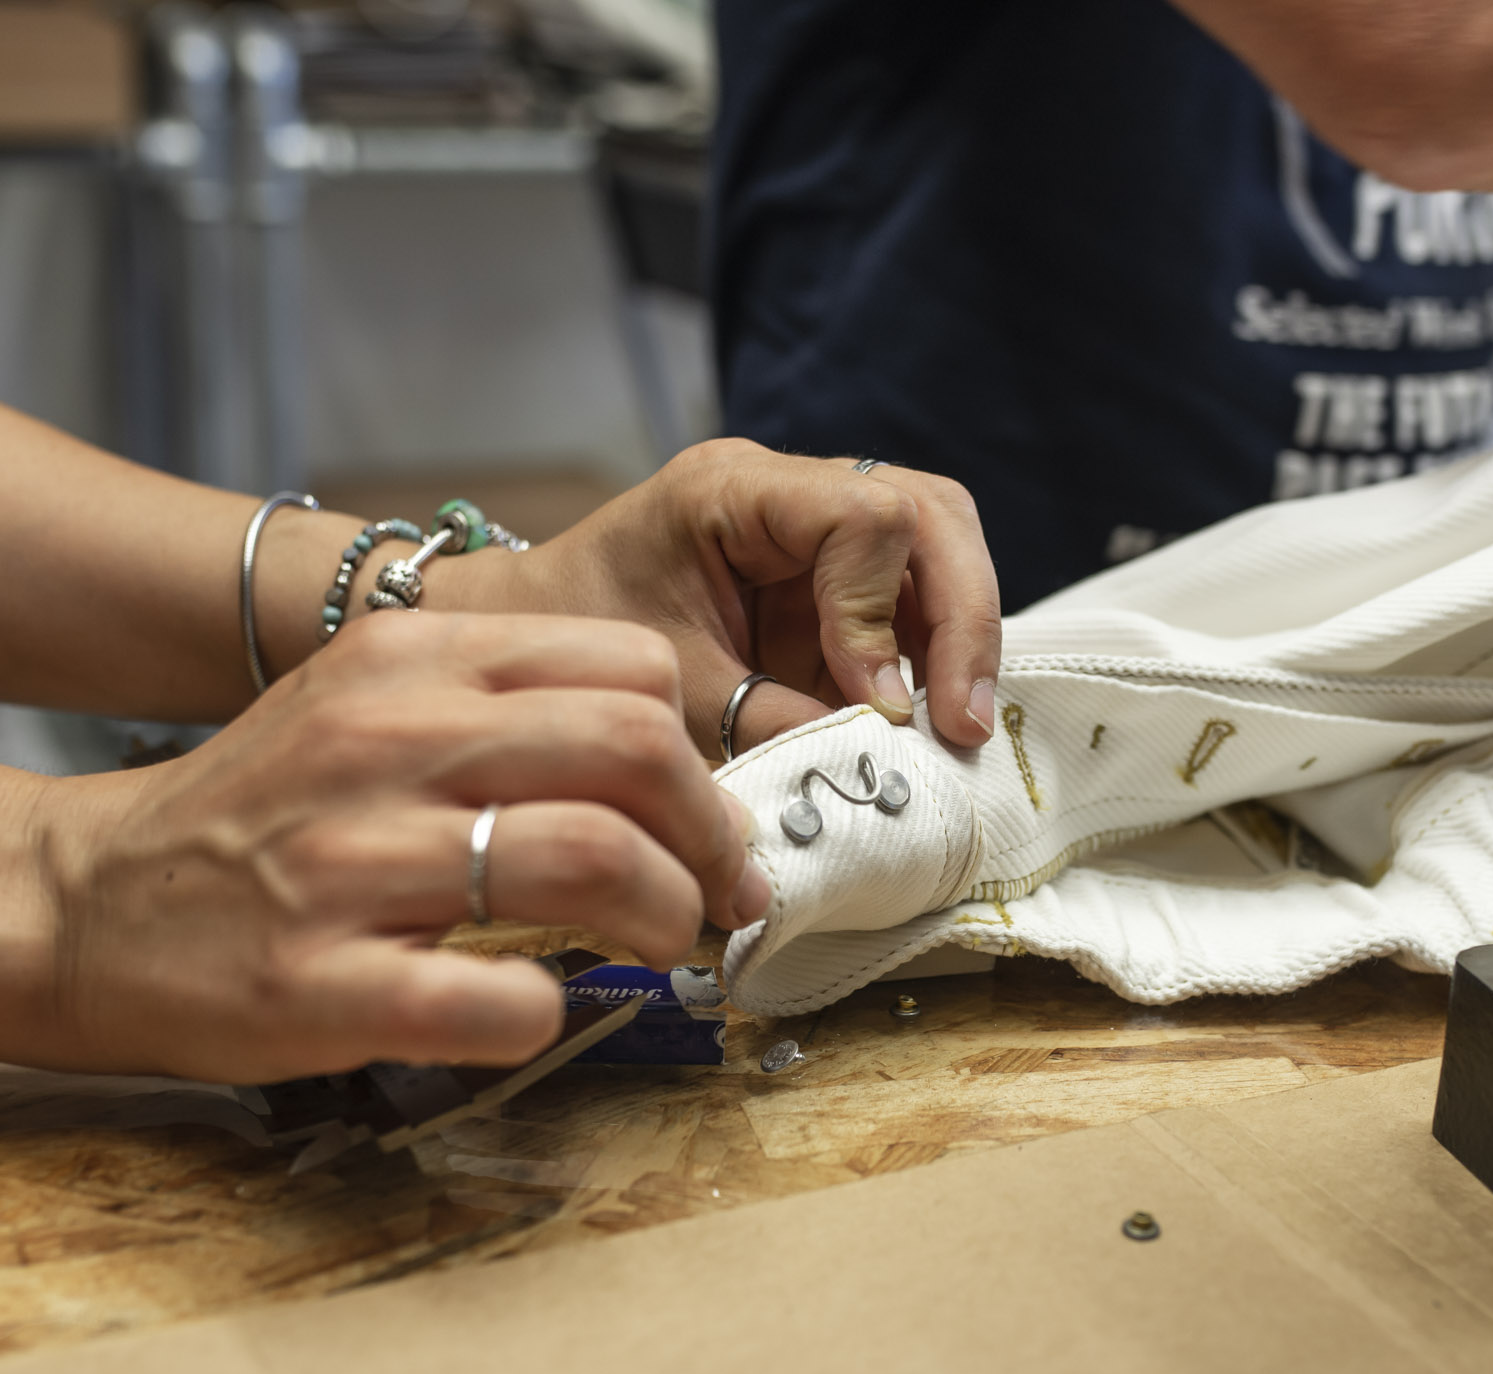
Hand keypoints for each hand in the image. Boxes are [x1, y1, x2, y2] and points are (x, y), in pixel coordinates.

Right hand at [22, 612, 766, 1082]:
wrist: (81, 903)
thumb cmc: (258, 813)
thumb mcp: (366, 704)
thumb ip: (503, 708)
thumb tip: (669, 761)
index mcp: (407, 659)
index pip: (628, 668)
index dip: (700, 751)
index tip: (708, 816)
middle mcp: (382, 742)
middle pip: (633, 750)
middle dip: (712, 836)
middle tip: (720, 892)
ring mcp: (348, 864)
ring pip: (588, 857)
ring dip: (663, 914)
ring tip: (661, 944)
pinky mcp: (317, 985)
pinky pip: (497, 997)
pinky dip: (549, 1009)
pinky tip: (537, 1006)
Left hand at [464, 440, 1002, 755]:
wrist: (529, 634)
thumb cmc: (584, 650)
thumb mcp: (673, 699)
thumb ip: (775, 724)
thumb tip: (880, 766)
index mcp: (734, 489)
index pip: (866, 518)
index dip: (884, 618)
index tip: (878, 709)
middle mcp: (788, 489)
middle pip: (931, 513)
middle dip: (961, 620)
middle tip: (963, 722)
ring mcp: (817, 526)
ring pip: (941, 545)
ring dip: (958, 637)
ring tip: (955, 726)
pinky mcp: (831, 574)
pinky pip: (912, 595)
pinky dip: (930, 656)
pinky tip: (925, 720)